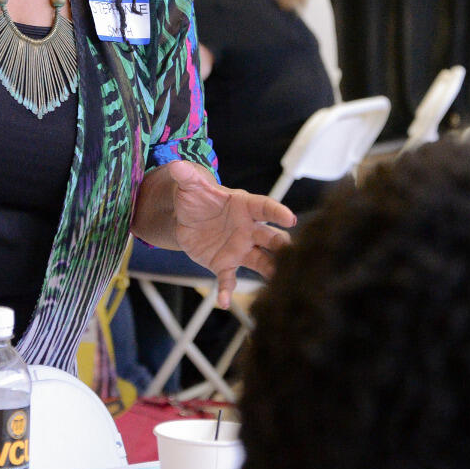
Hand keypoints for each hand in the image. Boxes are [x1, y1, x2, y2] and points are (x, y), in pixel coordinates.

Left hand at [165, 160, 294, 306]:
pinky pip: (229, 279)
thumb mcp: (190, 185)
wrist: (186, 217)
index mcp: (245, 206)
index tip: (290, 219)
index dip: (278, 212)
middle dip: (283, 246)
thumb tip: (175, 166)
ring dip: (270, 271)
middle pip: (271, 238)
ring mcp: (239, 248)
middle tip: (294, 255)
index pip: (265, 208)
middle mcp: (248, 229)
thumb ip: (187, 177)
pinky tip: (224, 302)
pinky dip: (227, 290)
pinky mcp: (225, 264)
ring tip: (280, 284)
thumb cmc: (196, 197)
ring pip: (261, 261)